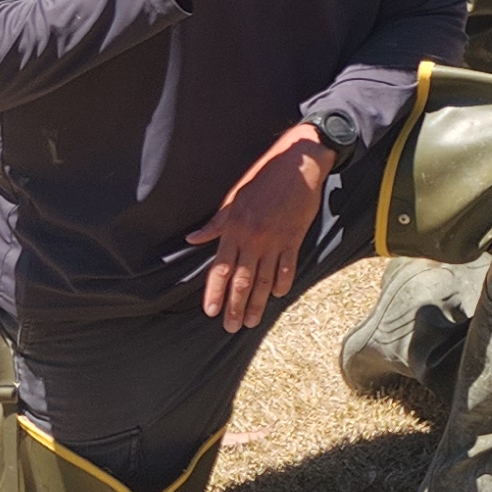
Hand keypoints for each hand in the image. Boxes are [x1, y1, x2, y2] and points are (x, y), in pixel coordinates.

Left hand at [184, 125, 332, 329]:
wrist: (298, 165)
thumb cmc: (264, 177)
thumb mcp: (234, 197)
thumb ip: (216, 223)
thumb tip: (193, 239)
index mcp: (234, 229)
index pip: (220, 268)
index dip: (215, 292)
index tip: (211, 311)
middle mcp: (253, 239)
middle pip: (242, 280)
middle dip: (235, 306)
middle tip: (231, 326)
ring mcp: (275, 240)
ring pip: (264, 279)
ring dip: (257, 303)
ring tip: (252, 321)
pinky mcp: (294, 238)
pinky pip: (287, 267)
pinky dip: (282, 283)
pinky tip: (277, 296)